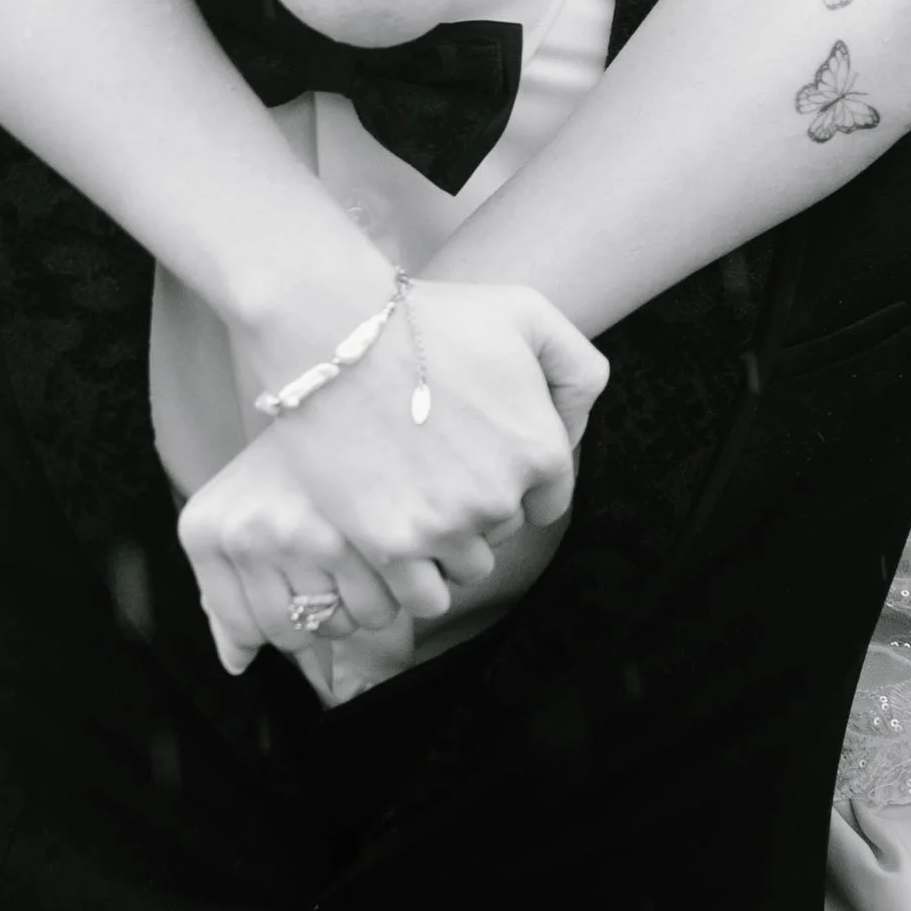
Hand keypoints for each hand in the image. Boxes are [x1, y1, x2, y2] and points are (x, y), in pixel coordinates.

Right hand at [179, 280, 606, 672]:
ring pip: (464, 569)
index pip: (546, 502)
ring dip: (445, 549)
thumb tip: (572, 431)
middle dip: (476, 508)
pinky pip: (421, 597)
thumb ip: (577, 369)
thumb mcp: (529, 313)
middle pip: (501, 532)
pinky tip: (393, 545)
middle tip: (435, 470)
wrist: (332, 331)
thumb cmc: (429, 317)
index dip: (513, 480)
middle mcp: (501, 497)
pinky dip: (413, 582)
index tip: (478, 457)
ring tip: (411, 506)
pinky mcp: (390, 545)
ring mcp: (445, 526)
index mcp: (542, 449)